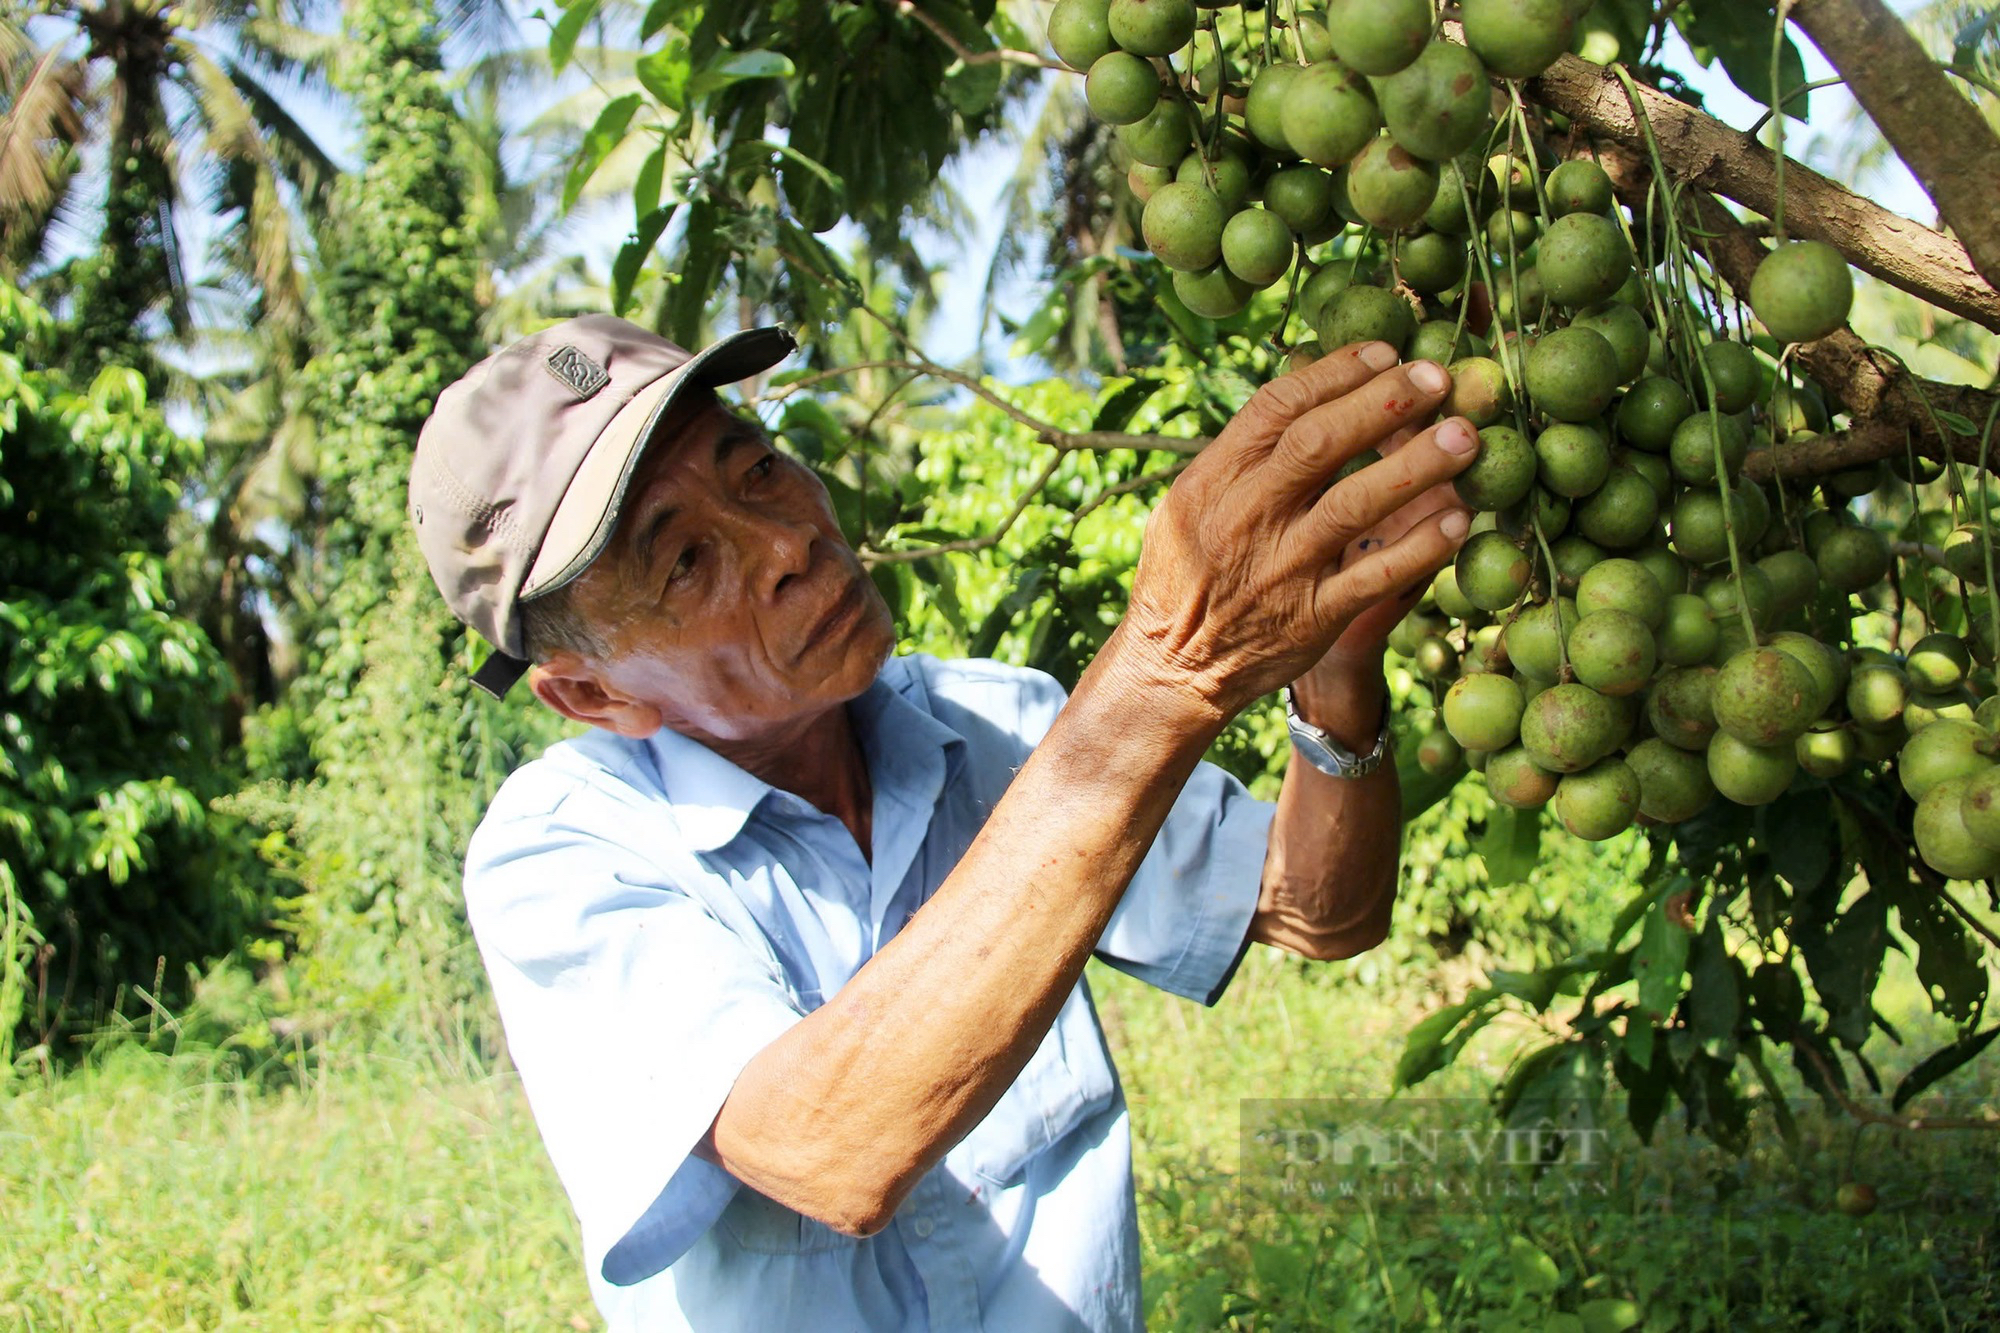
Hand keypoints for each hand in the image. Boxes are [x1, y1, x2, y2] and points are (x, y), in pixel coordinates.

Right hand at [1115, 341, 1479, 721]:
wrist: (1173, 668)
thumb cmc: (1187, 571)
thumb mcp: (1192, 500)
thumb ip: (1243, 449)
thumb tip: (1304, 376)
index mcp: (1214, 479)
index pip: (1277, 407)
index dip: (1337, 372)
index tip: (1386, 352)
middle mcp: (1247, 517)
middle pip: (1320, 443)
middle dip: (1384, 403)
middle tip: (1438, 378)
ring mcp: (1281, 568)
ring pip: (1354, 505)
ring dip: (1416, 467)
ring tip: (1465, 437)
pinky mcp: (1313, 617)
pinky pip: (1376, 578)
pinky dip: (1420, 548)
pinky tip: (1459, 519)